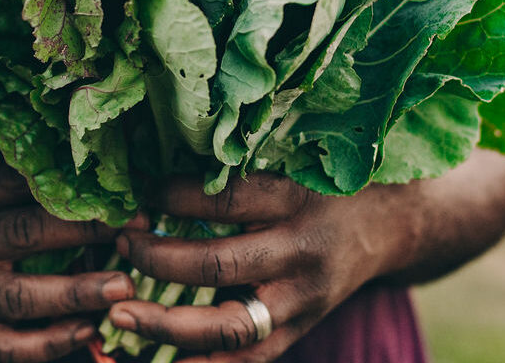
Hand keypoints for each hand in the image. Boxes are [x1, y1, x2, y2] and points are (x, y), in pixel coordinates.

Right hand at [0, 159, 143, 361]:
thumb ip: (39, 181)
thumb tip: (115, 173)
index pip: (16, 181)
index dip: (74, 182)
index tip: (125, 184)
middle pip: (24, 233)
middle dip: (86, 230)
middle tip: (137, 227)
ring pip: (20, 295)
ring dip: (76, 292)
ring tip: (124, 286)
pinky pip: (11, 346)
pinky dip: (52, 342)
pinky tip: (91, 329)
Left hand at [107, 173, 406, 361]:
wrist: (386, 225)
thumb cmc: (321, 185)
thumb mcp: (289, 162)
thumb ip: (233, 168)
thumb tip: (154, 162)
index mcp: (295, 200)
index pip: (224, 200)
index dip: (170, 196)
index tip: (133, 191)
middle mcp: (301, 254)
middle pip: (220, 266)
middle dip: (158, 260)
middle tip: (120, 245)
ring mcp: (302, 302)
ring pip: (229, 326)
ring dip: (166, 325)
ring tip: (118, 315)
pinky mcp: (299, 331)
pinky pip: (248, 360)